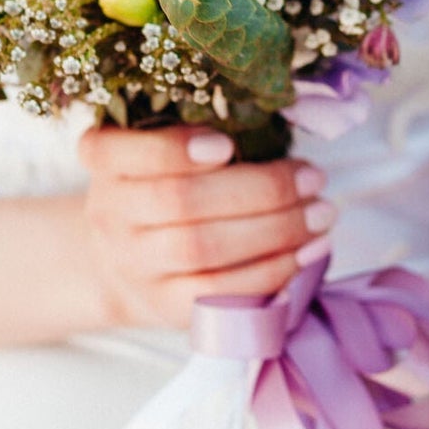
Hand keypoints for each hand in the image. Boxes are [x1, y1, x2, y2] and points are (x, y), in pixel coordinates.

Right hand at [78, 126, 333, 330]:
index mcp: (106, 163)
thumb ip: (214, 133)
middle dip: (260, 188)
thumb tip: (287, 122)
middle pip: (181, 201)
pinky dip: (274, 269)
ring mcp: (135, 266)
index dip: (172, 149)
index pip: (117, 152)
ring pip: (203, 249)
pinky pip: (222, 291)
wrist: (133, 266)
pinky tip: (310, 249)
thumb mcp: (175, 152)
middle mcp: (109, 215)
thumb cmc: (173, 189)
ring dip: (276, 230)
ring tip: (322, 214)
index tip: (227, 144)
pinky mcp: (167, 306)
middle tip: (314, 178)